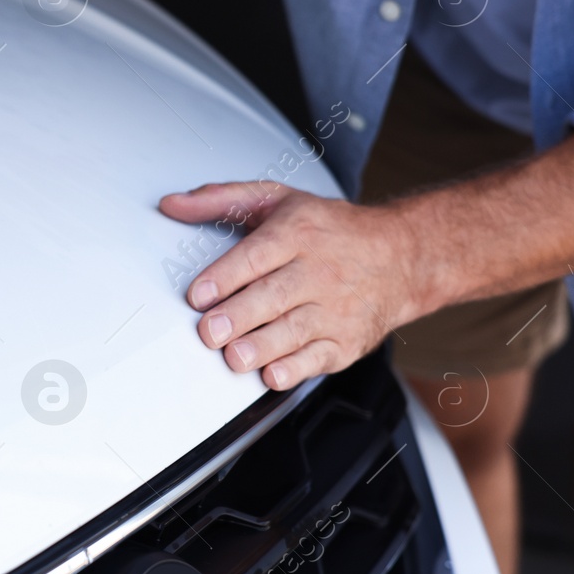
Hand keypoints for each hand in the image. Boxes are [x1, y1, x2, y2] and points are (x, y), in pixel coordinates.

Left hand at [158, 182, 423, 389]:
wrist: (402, 256)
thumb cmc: (329, 229)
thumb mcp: (277, 199)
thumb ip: (220, 199)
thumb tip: (172, 204)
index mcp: (298, 232)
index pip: (258, 255)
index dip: (226, 276)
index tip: (198, 294)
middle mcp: (320, 271)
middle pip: (275, 296)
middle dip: (240, 316)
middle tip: (210, 331)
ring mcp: (336, 309)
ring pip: (295, 331)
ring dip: (262, 347)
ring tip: (234, 356)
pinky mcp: (347, 341)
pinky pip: (319, 359)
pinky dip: (296, 370)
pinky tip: (272, 373)